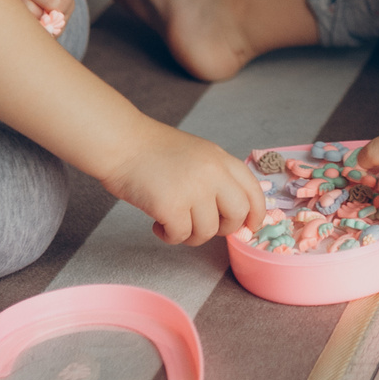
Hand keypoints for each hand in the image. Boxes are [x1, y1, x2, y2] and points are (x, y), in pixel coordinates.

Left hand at [5, 0, 74, 36]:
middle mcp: (58, 22)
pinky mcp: (26, 45)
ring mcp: (42, 37)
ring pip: (21, 28)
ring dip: (9, 11)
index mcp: (65, 0)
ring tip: (7, 1)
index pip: (52, 0)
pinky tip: (3, 13)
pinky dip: (3, 24)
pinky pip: (12, 40)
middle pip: (35, 16)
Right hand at [100, 124, 266, 245]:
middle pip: (237, 215)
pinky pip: (180, 236)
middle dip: (223, 229)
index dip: (256, 213)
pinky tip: (158, 224)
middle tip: (203, 226)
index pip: (253, 190)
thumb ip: (218, 177)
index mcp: (221, 159)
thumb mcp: (199, 154)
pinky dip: (168, 236)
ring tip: (173, 221)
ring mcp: (193, 189)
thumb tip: (234, 213)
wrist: (122, 143)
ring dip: (190, 234)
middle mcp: (212, 173)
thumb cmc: (154, 151)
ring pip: (207, 232)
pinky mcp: (171, 206)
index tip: (250, 226)